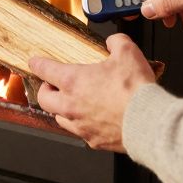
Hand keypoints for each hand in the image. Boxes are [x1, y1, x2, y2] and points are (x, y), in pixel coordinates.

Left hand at [28, 34, 155, 151]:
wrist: (148, 122)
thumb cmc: (136, 91)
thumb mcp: (128, 53)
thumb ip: (116, 42)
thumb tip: (114, 42)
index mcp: (73, 81)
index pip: (45, 70)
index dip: (37, 64)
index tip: (34, 62)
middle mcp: (71, 105)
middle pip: (44, 98)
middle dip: (45, 90)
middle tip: (50, 85)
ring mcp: (80, 125)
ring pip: (59, 118)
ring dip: (61, 109)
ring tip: (71, 103)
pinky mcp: (92, 140)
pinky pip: (79, 132)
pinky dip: (81, 125)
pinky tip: (91, 119)